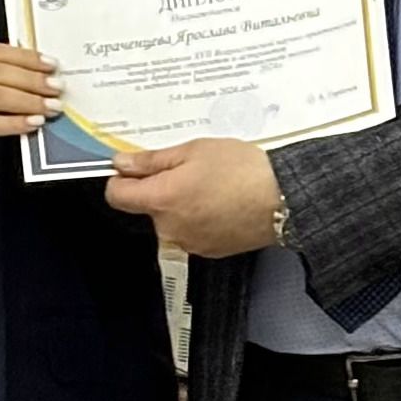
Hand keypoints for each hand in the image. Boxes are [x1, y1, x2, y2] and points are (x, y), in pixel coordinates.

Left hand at [107, 137, 280, 255]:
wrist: (284, 200)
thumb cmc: (243, 171)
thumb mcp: (194, 150)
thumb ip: (152, 160)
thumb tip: (122, 164)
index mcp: (161, 199)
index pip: (117, 195)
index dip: (122, 178)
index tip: (135, 167)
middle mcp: (169, 227)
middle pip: (146, 207)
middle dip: (160, 187)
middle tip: (189, 168)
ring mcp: (189, 242)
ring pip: (170, 219)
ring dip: (181, 203)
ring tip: (210, 185)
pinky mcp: (208, 250)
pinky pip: (191, 231)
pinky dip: (199, 217)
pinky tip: (221, 202)